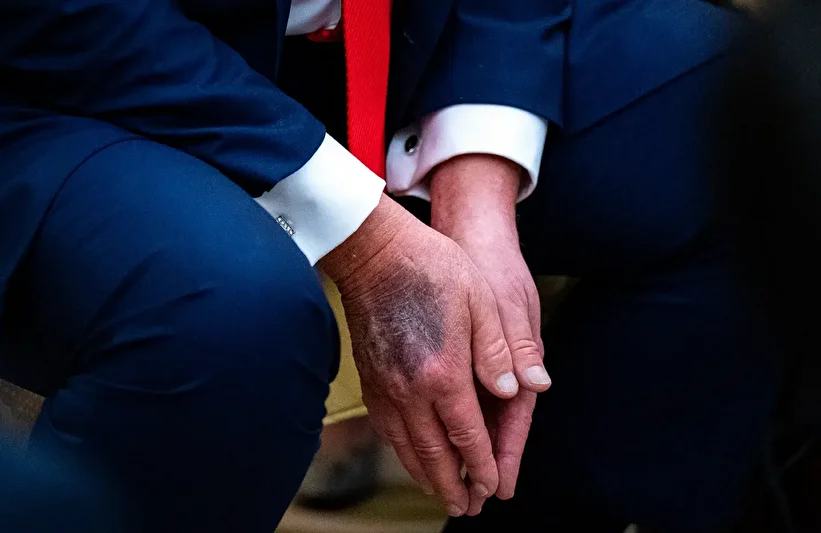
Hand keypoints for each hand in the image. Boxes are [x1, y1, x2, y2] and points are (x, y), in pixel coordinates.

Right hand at [319, 195, 520, 516]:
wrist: (375, 252)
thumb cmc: (434, 269)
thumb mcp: (480, 301)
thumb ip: (499, 351)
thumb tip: (515, 393)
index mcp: (445, 374)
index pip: (468, 436)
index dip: (483, 467)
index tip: (493, 488)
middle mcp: (410, 390)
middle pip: (433, 455)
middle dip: (453, 486)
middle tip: (466, 508)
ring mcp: (385, 387)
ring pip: (406, 448)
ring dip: (425, 476)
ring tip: (441, 493)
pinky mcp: (370, 379)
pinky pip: (386, 430)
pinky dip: (402, 452)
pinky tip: (410, 455)